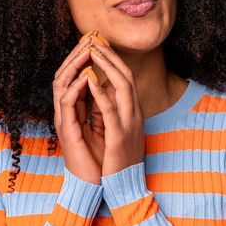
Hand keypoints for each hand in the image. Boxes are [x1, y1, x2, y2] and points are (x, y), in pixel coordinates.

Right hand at [52, 37, 104, 184]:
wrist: (97, 185)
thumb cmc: (101, 158)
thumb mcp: (105, 125)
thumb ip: (103, 105)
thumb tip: (109, 84)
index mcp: (74, 110)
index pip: (74, 77)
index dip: (83, 59)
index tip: (97, 41)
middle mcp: (65, 113)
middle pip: (63, 75)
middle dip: (75, 56)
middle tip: (89, 38)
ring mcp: (63, 121)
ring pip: (60, 85)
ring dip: (73, 66)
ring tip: (86, 51)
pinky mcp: (66, 132)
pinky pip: (65, 104)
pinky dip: (75, 89)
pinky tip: (85, 78)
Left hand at [84, 38, 144, 177]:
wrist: (125, 187)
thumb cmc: (118, 160)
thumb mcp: (116, 130)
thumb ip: (111, 110)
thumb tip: (103, 89)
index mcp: (133, 112)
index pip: (126, 78)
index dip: (113, 59)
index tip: (99, 44)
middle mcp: (135, 114)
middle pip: (126, 75)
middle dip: (110, 55)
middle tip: (95, 38)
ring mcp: (129, 124)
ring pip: (123, 86)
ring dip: (107, 66)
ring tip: (92, 50)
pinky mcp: (120, 136)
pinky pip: (110, 109)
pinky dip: (100, 92)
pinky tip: (90, 79)